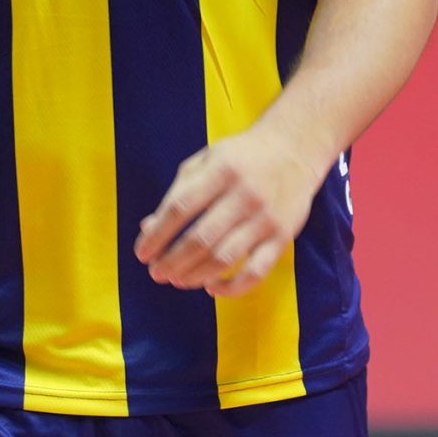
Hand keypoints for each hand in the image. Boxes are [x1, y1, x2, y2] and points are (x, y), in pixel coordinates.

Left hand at [134, 128, 324, 295]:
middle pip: (200, 238)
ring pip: (224, 258)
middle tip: (156, 272)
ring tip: (176, 280)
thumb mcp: (206, 161)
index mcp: (221, 170)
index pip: (180, 208)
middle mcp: (244, 194)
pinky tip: (211, 287)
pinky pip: (256, 272)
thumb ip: (178, 192)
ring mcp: (265, 218)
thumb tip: (148, 228)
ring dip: (194, 275)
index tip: (142, 253)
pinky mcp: (282, 237)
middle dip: (172, 261)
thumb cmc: (240, 157)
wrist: (295, 148)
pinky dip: (231, 287)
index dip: (157, 234)